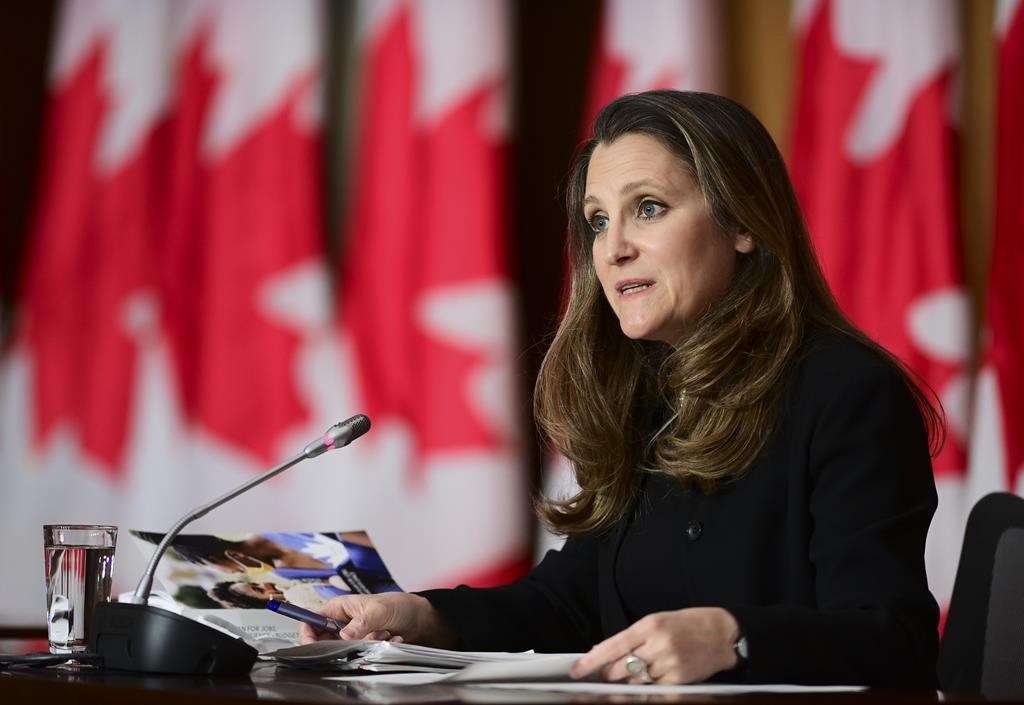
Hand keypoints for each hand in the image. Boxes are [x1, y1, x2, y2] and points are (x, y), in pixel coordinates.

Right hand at [298, 592, 456, 647]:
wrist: (419, 618)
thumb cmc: (398, 605)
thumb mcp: (379, 610)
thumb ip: (360, 623)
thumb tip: (343, 635)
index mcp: (339, 607)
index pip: (311, 621)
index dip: (307, 634)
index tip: (313, 646)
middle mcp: (343, 622)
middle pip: (326, 640)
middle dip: (345, 644)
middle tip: (365, 637)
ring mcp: (353, 635)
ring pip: (345, 650)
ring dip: (366, 645)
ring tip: (383, 633)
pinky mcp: (363, 645)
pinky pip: (360, 655)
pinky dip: (375, 648)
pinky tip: (390, 637)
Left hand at [569, 607, 738, 684]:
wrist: (722, 634)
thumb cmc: (688, 623)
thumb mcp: (657, 621)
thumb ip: (632, 637)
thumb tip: (604, 651)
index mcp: (650, 626)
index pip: (613, 646)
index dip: (592, 661)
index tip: (578, 670)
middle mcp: (658, 645)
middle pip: (620, 668)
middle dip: (607, 674)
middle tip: (602, 675)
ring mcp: (669, 665)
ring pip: (634, 682)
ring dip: (625, 682)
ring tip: (625, 676)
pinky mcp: (679, 681)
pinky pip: (652, 690)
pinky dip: (644, 687)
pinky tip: (646, 680)